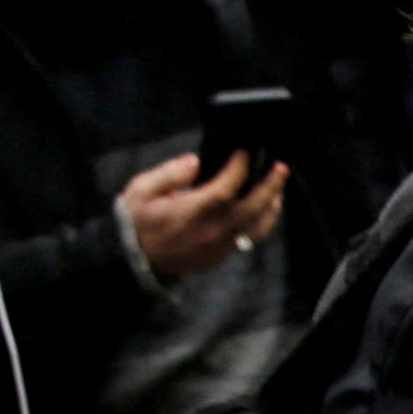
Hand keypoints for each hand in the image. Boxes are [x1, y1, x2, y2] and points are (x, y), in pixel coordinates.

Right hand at [125, 152, 290, 277]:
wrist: (132, 260)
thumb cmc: (135, 222)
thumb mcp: (141, 190)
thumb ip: (169, 173)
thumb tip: (195, 162)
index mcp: (191, 212)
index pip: (226, 188)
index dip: (239, 168)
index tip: (242, 153)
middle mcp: (211, 231)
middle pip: (252, 208)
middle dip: (270, 186)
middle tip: (280, 168)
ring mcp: (218, 247)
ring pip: (256, 227)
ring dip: (271, 206)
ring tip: (278, 188)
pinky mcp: (220, 257)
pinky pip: (248, 239)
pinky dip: (260, 222)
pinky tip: (262, 209)